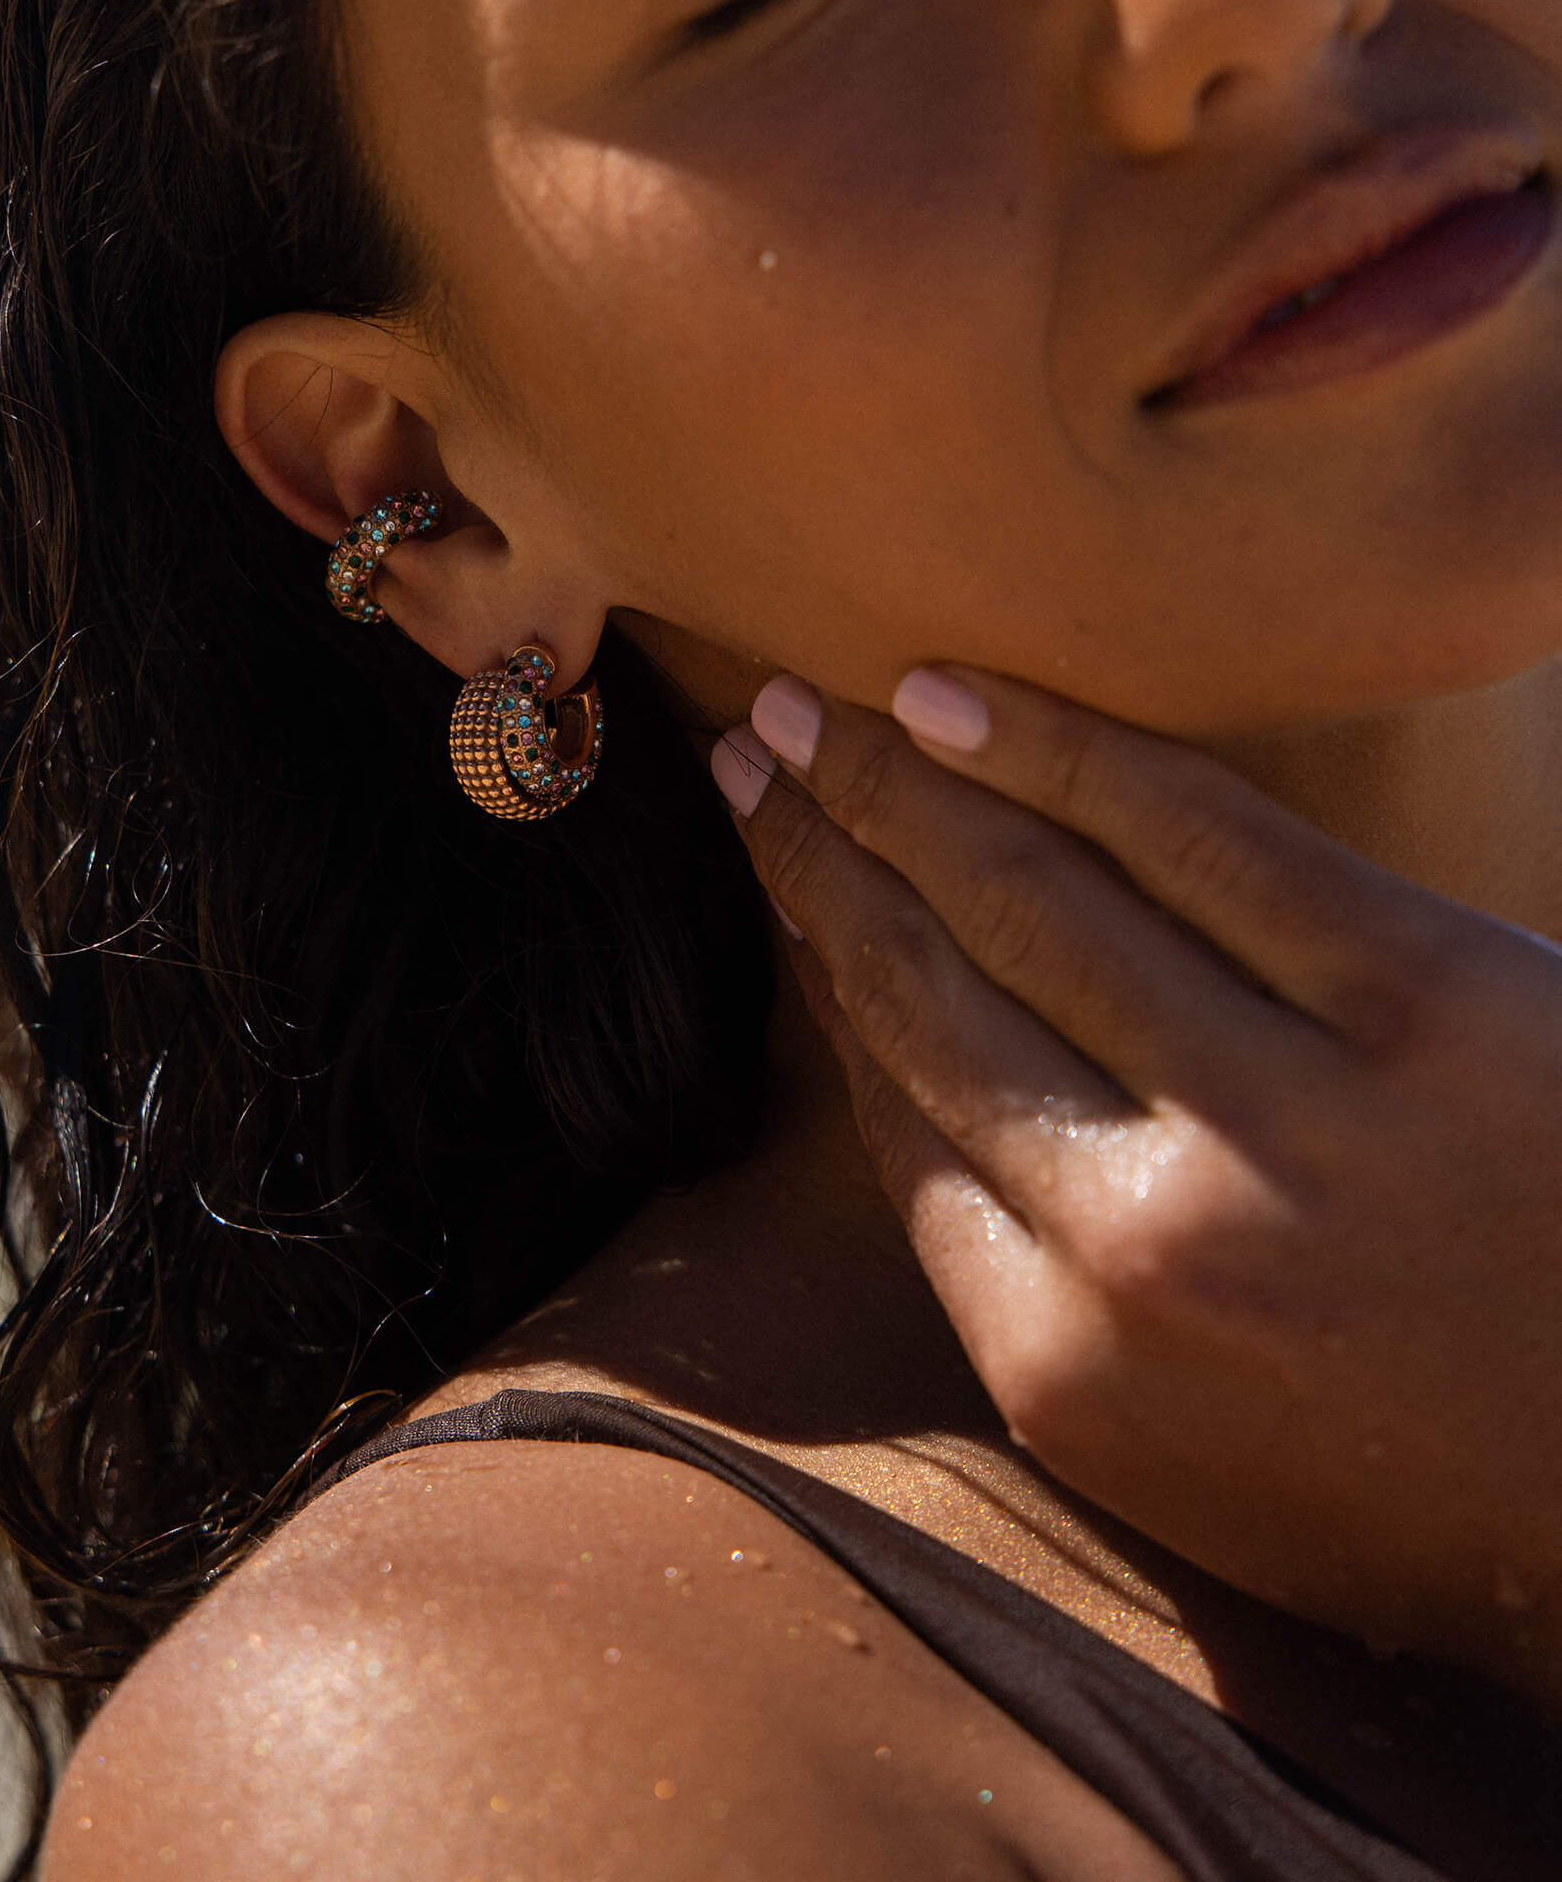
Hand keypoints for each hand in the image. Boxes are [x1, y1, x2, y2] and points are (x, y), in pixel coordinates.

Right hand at [714, 666, 1561, 1712]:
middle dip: (819, 855)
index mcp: (1062, 1363)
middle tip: (751, 753)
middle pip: (927, 992)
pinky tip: (961, 700)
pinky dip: (1060, 754)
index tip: (782, 875)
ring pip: (1031, 901)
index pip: (897, 1112)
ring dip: (900, 786)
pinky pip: (1197, 838)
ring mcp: (1286, 1122)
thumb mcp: (1167, 1451)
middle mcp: (1142, 1244)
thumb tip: (901, 1068)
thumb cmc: (1408, 1481)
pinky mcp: (1430, 1005)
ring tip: (820, 708)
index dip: (823, 965)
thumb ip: (1016, 1276)